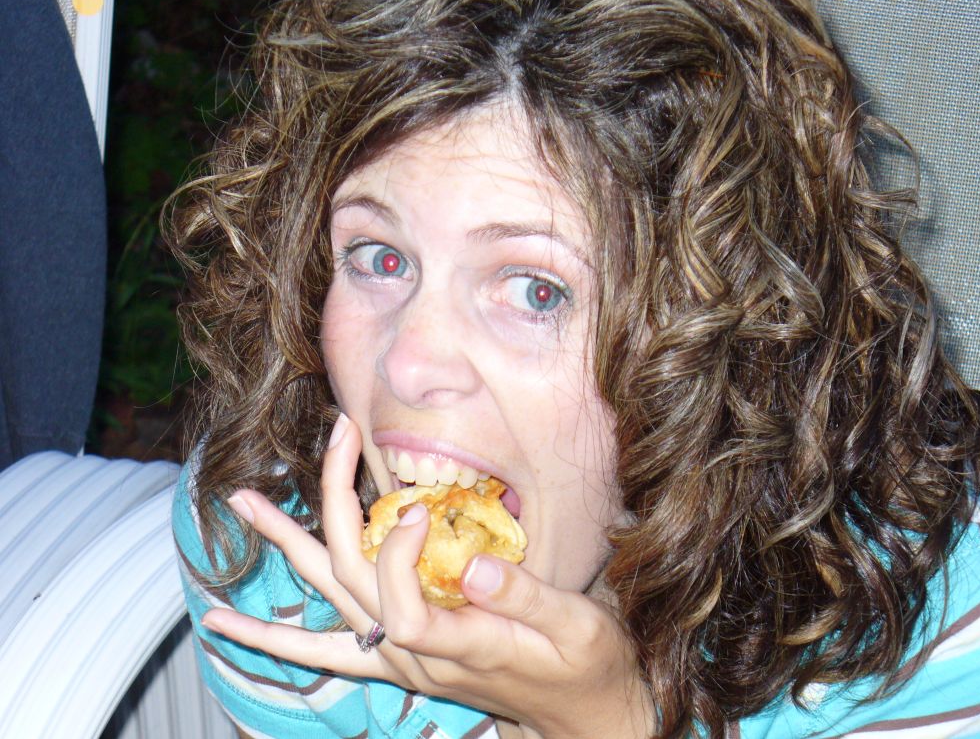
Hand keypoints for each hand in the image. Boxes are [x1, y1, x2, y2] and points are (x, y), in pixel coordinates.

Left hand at [201, 414, 654, 738]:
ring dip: (286, 546)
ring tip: (245, 503)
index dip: (398, 554)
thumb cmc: (584, 664)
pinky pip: (326, 648)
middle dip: (339, 500)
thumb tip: (477, 566)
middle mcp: (413, 653)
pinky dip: (276, 635)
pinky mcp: (397, 655)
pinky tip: (228, 625)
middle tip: (337, 435)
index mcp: (458, 644)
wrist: (577, 713)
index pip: (399, 603)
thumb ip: (527, 598)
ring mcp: (398, 656)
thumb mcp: (577, 628)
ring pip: (329, 597)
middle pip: (352, 578)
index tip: (420, 510)